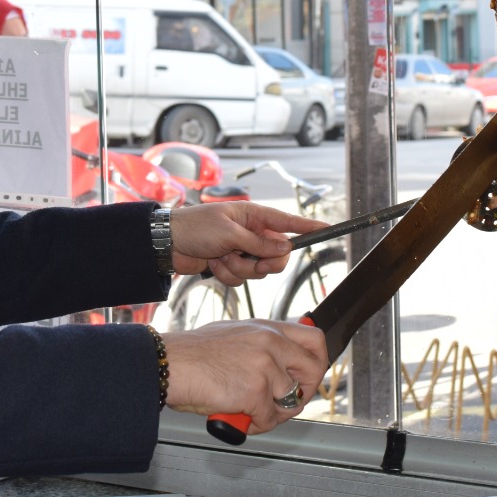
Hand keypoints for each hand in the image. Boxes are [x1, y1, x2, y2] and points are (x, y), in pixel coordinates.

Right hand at [158, 320, 328, 433]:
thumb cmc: (194, 353)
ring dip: (273, 413)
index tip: (308, 376)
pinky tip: (239, 416)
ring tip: (251, 411)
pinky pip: (269, 419)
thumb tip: (282, 365)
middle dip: (305, 392)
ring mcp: (266, 367)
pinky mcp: (256, 392)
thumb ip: (262, 345)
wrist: (171, 363)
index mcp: (267, 328)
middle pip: (314, 369)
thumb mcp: (236, 334)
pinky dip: (255, 425)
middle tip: (288, 402)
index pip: (314, 338)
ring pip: (291, 401)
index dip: (317, 361)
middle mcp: (271, 343)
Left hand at [168, 203, 327, 285]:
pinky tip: (212, 264)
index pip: (287, 222)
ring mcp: (240, 251)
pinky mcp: (229, 266)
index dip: (307, 227)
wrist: (167, 244)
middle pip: (277, 255)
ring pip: (258, 271)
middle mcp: (250, 234)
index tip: (328, 229)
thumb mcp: (229, 232)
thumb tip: (284, 249)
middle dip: (264, 262)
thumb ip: (258, 243)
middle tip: (251, 259)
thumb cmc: (196, 227)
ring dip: (239, 268)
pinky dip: (227, 275)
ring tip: (220, 257)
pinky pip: (241, 279)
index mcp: (253, 216)